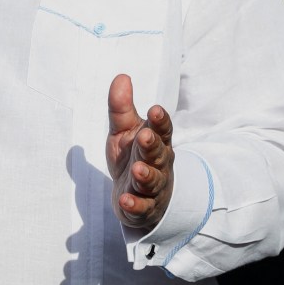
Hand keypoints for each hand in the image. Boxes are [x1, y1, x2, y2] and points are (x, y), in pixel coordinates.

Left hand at [107, 74, 174, 228]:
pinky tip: (125, 200)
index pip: (162, 130)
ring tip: (137, 169)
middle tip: (146, 135)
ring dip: (146, 176)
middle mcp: (158, 164)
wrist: (136, 195)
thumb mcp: (124, 131)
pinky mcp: (143, 207)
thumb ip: (121, 107)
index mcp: (156, 142)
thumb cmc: (133, 156)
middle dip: (152, 145)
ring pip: (152, 181)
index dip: (160, 121)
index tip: (155, 109)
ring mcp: (153, 187)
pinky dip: (134, 204)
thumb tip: (122, 76)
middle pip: (158, 154)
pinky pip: (141, 207)